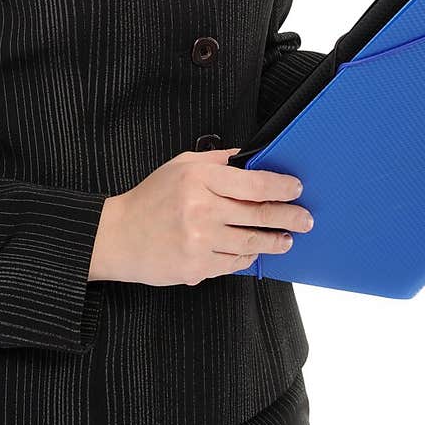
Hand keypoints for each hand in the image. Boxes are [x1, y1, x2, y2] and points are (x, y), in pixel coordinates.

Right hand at [88, 147, 313, 286]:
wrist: (119, 236)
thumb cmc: (150, 198)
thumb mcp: (180, 165)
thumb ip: (217, 160)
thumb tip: (250, 157)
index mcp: (198, 179)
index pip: (253, 182)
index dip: (281, 186)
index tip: (296, 189)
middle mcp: (201, 210)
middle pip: (259, 214)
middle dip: (288, 216)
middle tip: (305, 219)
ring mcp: (199, 241)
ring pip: (251, 242)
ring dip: (275, 241)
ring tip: (287, 239)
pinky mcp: (196, 267)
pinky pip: (234, 263)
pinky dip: (248, 256)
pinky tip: (255, 251)